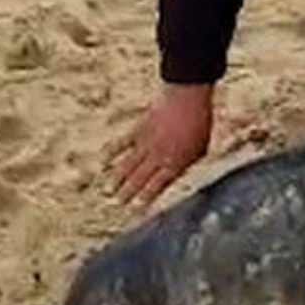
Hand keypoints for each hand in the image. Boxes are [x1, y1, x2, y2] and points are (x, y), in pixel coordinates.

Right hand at [109, 82, 213, 204]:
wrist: (188, 95)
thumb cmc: (201, 121)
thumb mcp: (202, 148)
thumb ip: (189, 164)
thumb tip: (180, 175)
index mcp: (176, 162)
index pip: (158, 185)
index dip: (147, 197)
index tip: (138, 209)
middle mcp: (158, 155)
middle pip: (140, 178)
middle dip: (128, 193)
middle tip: (118, 205)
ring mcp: (146, 143)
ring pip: (128, 165)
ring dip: (117, 180)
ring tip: (108, 192)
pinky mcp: (138, 130)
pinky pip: (121, 145)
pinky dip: (111, 154)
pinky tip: (103, 163)